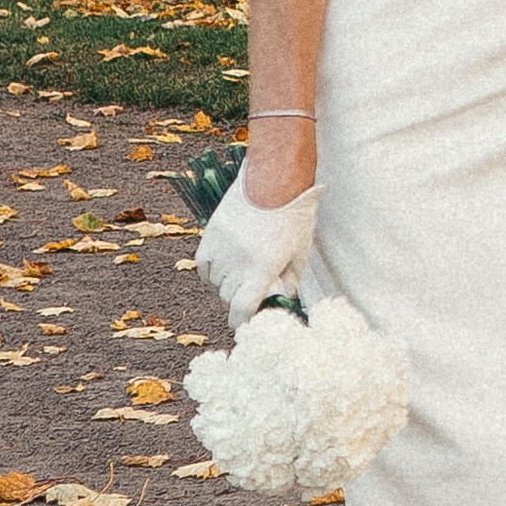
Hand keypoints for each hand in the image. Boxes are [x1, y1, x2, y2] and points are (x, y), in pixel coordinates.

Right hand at [197, 168, 318, 329]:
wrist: (273, 179)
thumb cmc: (293, 214)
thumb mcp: (300, 250)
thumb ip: (291, 279)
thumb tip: (282, 297)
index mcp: (262, 270)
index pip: (243, 310)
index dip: (242, 322)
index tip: (245, 325)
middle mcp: (238, 265)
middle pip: (230, 298)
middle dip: (240, 300)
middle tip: (252, 292)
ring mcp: (221, 250)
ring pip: (216, 284)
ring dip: (227, 285)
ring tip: (242, 273)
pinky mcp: (210, 236)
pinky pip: (204, 267)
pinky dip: (212, 273)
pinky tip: (224, 269)